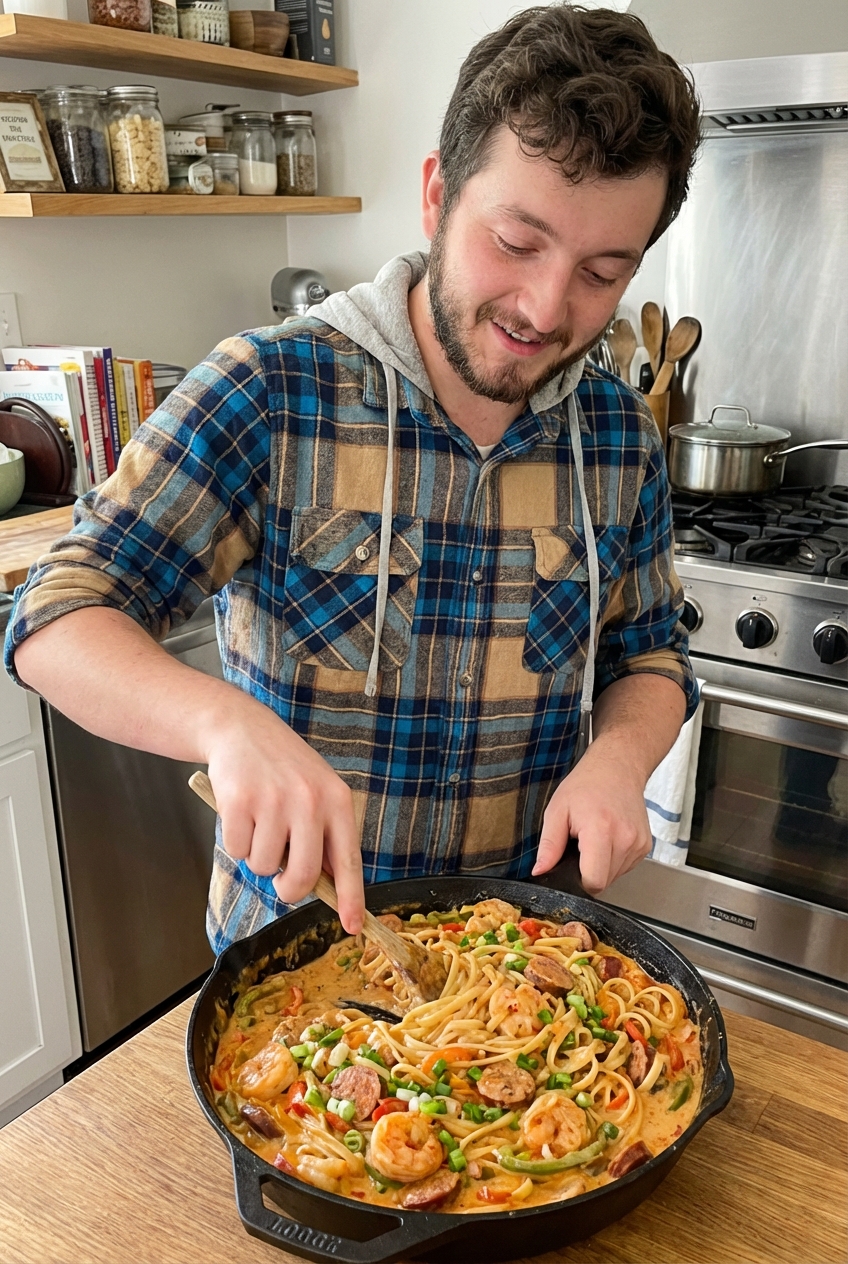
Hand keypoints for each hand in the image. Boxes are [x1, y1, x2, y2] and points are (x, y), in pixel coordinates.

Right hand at [204, 700, 363, 934]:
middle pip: (303, 877)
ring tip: (259, 822)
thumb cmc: (283, 768)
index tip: (353, 926)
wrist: (241, 728)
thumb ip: (325, 834)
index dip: (351, 897)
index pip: (348, 859)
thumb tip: (328, 887)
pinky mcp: (240, 802)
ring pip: (265, 867)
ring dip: (258, 856)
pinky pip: (236, 850)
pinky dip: (235, 841)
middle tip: (281, 879)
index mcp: (337, 801)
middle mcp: (310, 801)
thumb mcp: (317, 792)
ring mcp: (274, 801)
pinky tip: (240, 812)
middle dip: (289, 889)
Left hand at [531, 741, 651, 894]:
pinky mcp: (645, 845)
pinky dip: (614, 859)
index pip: (594, 881)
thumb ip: (549, 845)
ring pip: (615, 876)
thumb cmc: (587, 784)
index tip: (572, 867)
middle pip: (604, 882)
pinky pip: (626, 867)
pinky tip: (608, 838)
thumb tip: (540, 870)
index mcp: (600, 831)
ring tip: (595, 838)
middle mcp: (625, 839)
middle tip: (581, 846)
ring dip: (602, 866)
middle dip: (589, 871)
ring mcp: (638, 843)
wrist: (617, 767)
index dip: (579, 882)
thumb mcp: (557, 810)